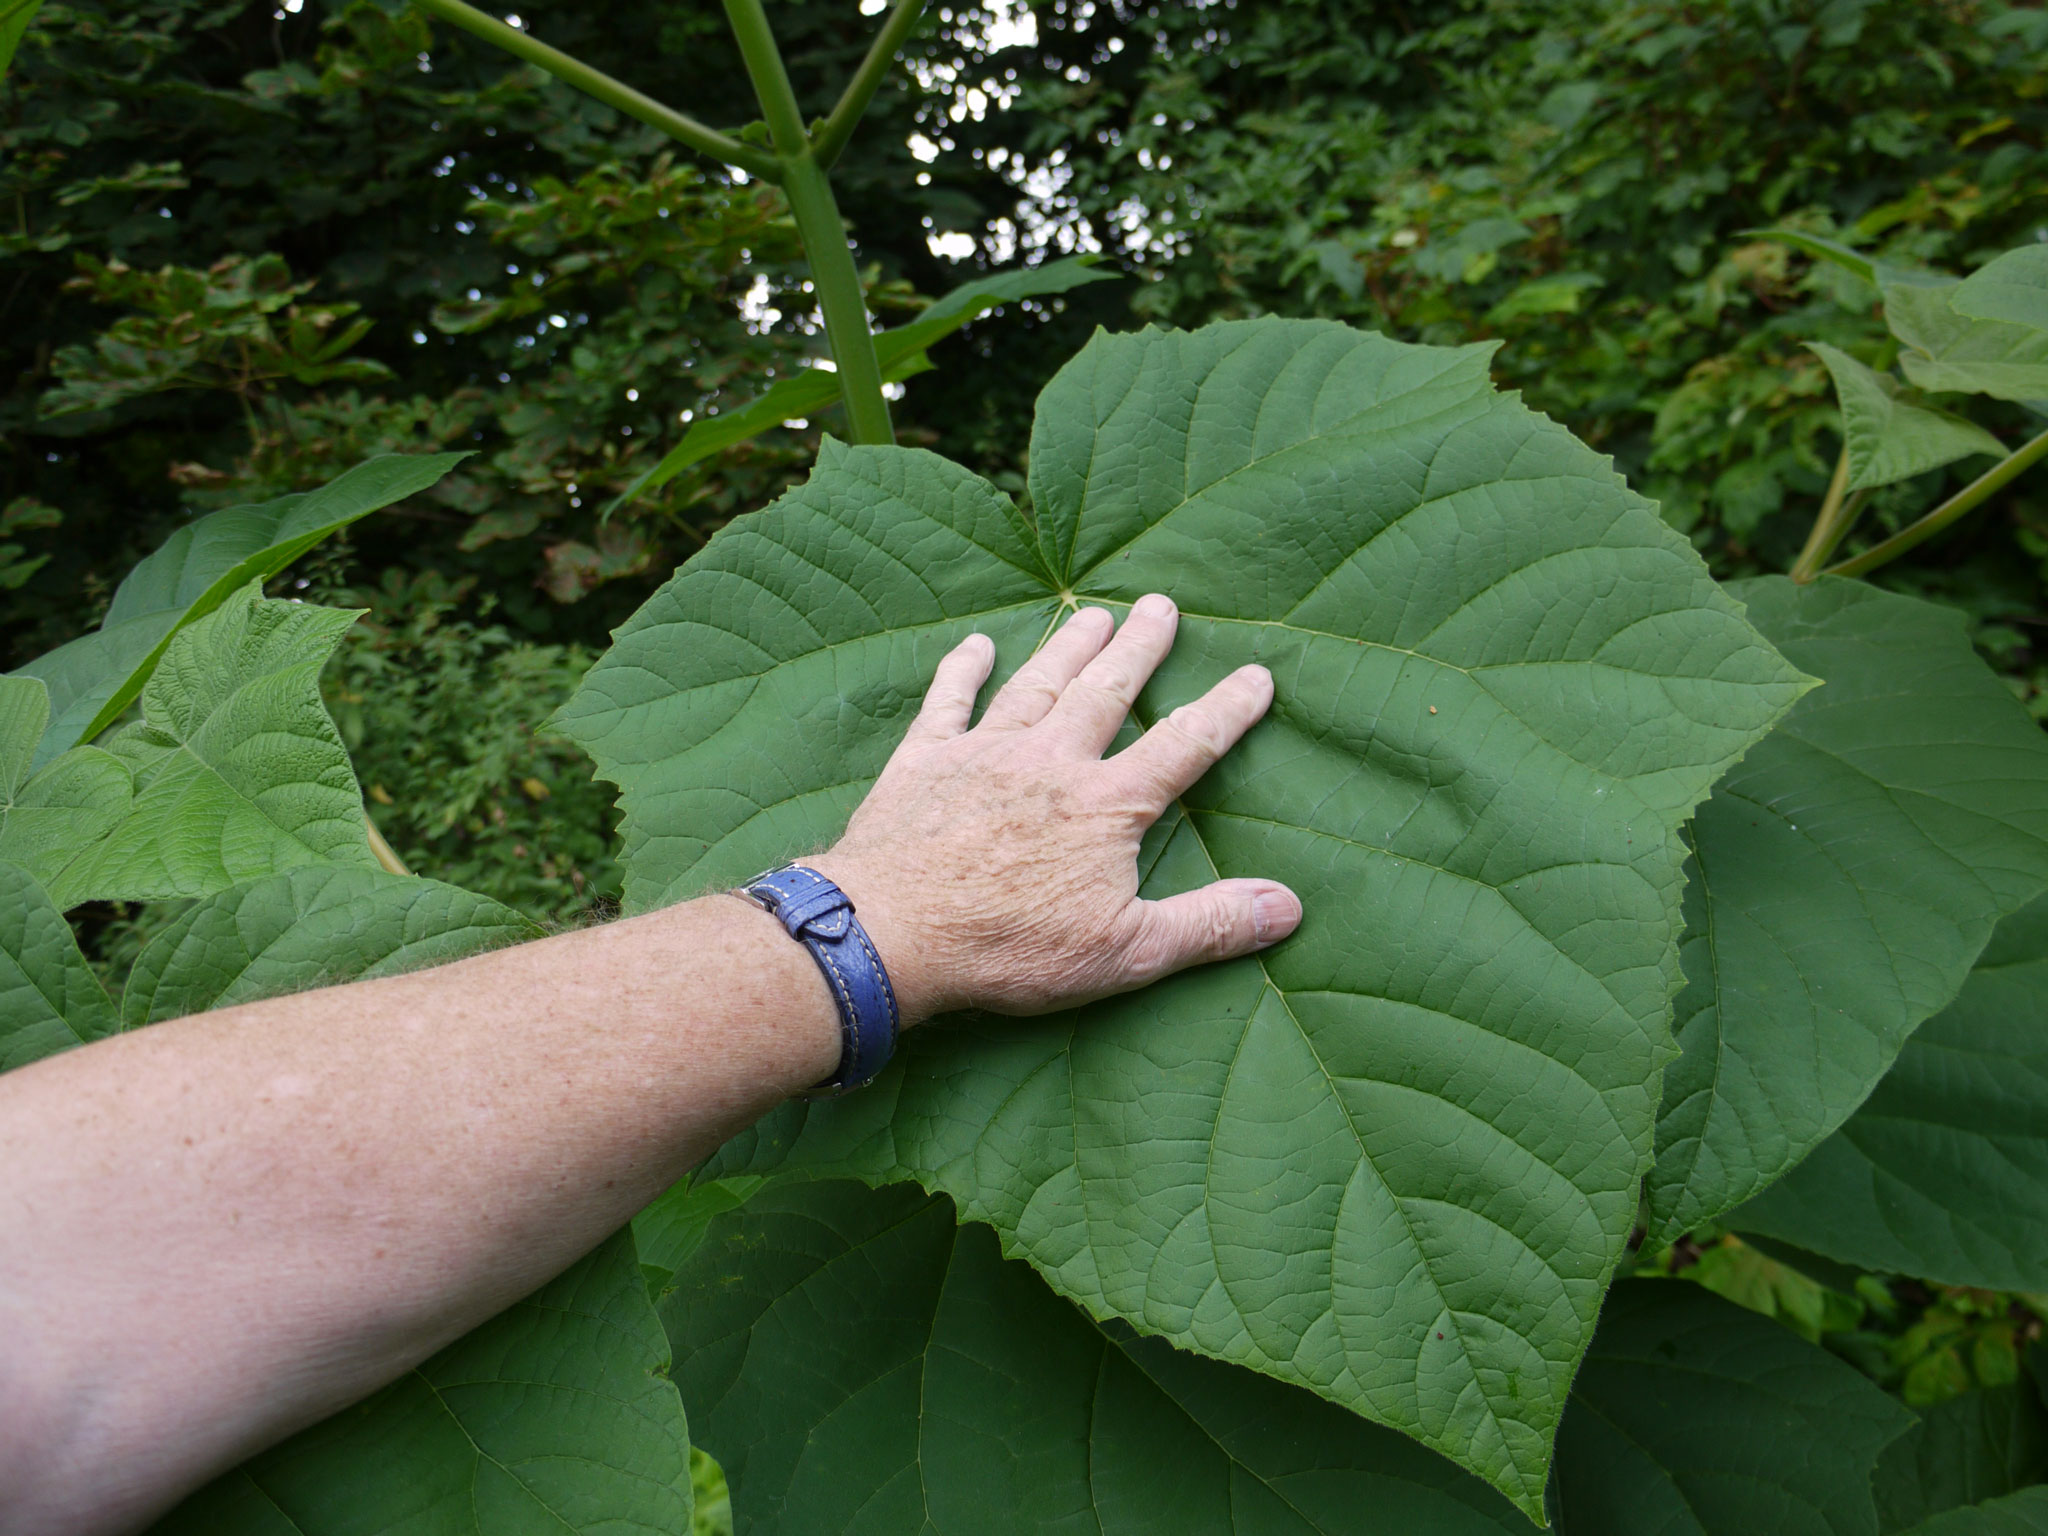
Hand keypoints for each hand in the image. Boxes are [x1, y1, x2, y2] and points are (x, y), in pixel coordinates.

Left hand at [812, 592, 1301, 1025]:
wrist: (891, 934)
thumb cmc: (1010, 949)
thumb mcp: (1127, 952)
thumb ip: (1208, 924)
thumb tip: (1287, 906)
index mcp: (1107, 805)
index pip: (1184, 746)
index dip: (1226, 710)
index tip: (1257, 674)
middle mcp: (1051, 761)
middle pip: (1107, 691)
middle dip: (1140, 647)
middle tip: (1162, 605)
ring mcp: (985, 753)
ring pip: (1038, 683)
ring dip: (1068, 647)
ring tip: (1094, 614)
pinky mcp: (925, 761)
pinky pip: (949, 702)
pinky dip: (963, 670)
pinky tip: (977, 645)